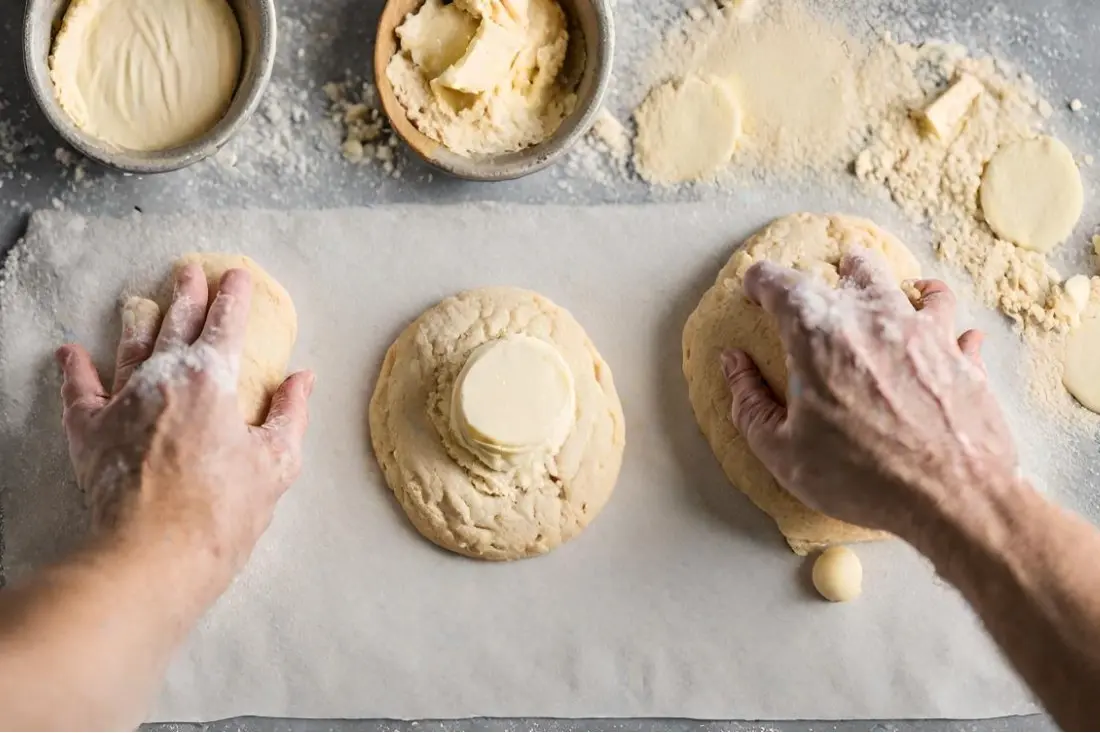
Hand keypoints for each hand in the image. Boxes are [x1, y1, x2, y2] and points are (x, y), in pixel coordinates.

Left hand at [56, 264, 313, 578]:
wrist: (153, 554)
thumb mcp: (276, 463)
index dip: (235, 297)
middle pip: (177, 323)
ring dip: (139, 320)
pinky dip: (75, 369)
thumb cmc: (222, 512)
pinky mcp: (90, 432)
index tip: (237, 276)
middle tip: (189, 271)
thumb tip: (302, 379)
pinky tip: (71, 352)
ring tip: (142, 300)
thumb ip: (290, 414)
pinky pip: (79, 390)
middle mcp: (164, 378)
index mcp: (214, 380)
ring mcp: (122, 401)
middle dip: (187, 295)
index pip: (227, 324)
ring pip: (131, 347)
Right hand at [721, 249, 1018, 536]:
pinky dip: (948, 326)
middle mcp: (874, 320)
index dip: (762, 281)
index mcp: (819, 336)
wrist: (954, 499)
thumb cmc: (862, 477)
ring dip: (898, 285)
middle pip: (856, 270)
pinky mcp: (964, 359)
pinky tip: (949, 336)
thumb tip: (734, 365)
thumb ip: (750, 402)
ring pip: (914, 287)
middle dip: (839, 268)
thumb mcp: (782, 452)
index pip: (782, 286)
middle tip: (833, 271)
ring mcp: (926, 334)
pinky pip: (958, 327)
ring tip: (893, 290)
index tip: (754, 285)